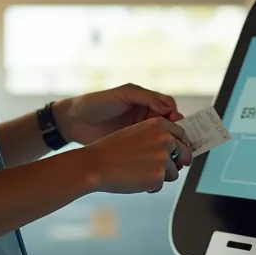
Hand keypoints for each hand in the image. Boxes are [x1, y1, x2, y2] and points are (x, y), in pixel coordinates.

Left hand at [55, 84, 183, 145]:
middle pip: (170, 126)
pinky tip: (160, 161)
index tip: (178, 124)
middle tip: (181, 143)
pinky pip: (150, 151)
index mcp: (146, 102)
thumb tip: (168, 107)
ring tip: (174, 154)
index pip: (169, 108)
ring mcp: (140, 132)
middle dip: (177, 135)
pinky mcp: (133, 146)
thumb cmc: (96, 103)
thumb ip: (146, 97)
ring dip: (170, 147)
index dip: (176, 116)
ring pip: (163, 140)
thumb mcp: (122, 94)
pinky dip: (157, 155)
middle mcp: (145, 117)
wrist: (74, 121)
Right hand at [77, 117, 193, 193]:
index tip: (180, 152)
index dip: (182, 145)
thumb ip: (156, 137)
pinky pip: (161, 185)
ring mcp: (163, 157)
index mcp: (159, 124)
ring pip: (174, 172)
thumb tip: (174, 149)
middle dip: (178, 163)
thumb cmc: (110, 151)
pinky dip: (150, 187)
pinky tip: (134, 181)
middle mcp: (165, 138)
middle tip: (164, 169)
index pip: (182, 134)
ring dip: (160, 176)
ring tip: (139, 174)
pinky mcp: (159, 175)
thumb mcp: (136, 134)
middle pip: (185, 153)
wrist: (95, 165)